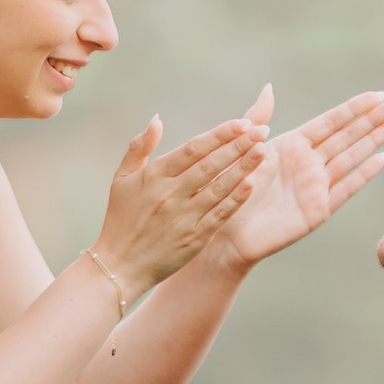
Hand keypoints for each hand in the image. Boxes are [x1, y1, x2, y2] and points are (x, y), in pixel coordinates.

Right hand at [91, 110, 272, 305]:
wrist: (119, 265)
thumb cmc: (121, 219)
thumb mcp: (121, 178)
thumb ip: (139, 146)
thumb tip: (157, 119)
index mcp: (154, 176)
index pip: (193, 148)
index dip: (220, 134)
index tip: (243, 122)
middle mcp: (170, 194)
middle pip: (211, 164)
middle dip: (239, 145)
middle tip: (263, 130)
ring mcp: (184, 217)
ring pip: (220, 187)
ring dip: (244, 167)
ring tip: (263, 150)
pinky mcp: (194, 237)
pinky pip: (220, 214)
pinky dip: (236, 199)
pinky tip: (252, 183)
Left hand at [213, 86, 383, 270]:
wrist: (225, 232)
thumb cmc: (228, 189)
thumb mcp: (242, 149)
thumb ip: (257, 119)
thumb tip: (270, 88)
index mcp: (293, 145)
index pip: (331, 122)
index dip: (355, 108)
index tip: (379, 94)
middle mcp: (309, 163)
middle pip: (348, 136)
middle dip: (374, 119)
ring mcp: (316, 186)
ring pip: (352, 157)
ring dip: (374, 140)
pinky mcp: (318, 210)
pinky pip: (345, 188)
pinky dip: (363, 174)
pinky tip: (382, 158)